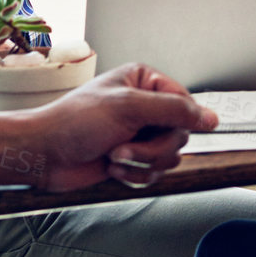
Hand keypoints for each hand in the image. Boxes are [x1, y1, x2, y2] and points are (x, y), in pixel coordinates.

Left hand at [26, 63, 217, 192]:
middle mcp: (145, 107)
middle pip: (179, 134)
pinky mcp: (131, 159)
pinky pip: (153, 173)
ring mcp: (138, 134)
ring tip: (114, 156)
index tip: (171, 132)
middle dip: (152, 148)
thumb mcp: (128, 108)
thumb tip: (211, 118)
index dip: (181, 121)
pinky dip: (134, 175)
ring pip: (168, 157)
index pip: (185, 103)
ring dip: (141, 163)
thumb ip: (174, 110)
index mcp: (144, 82)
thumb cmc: (75, 122)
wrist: (44, 155)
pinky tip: (111, 167)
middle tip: (125, 147)